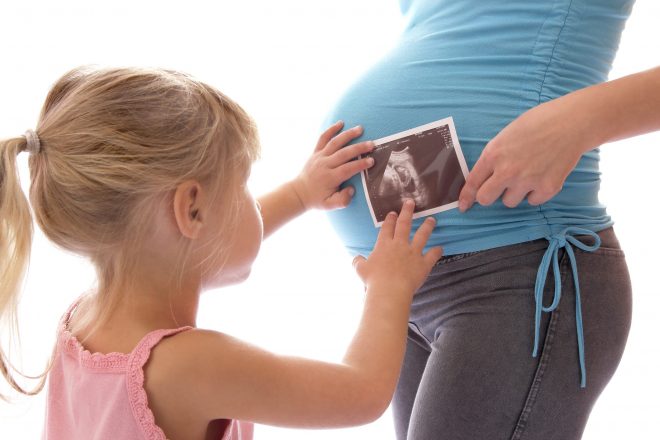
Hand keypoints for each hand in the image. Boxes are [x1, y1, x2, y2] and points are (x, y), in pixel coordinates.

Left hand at [291, 121, 374, 209]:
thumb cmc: (317, 199)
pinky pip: (322, 138)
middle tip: (372, 144)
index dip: (360, 164)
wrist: (299, 192)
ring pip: (335, 143)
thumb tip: (351, 189)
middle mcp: (325, 165)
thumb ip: (342, 201)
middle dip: (359, 148)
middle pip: (343, 153)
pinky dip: (331, 130)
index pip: (347, 169)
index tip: (371, 161)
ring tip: (360, 129)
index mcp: (330, 178)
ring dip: (348, 135)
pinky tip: (340, 123)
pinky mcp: (315, 152)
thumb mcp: (329, 205)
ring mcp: (319, 157)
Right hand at [352, 200, 442, 296]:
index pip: (387, 227)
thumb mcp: (360, 269)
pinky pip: (432, 256)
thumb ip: (358, 262)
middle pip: (404, 224)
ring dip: (427, 226)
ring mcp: (413, 253)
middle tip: (411, 202)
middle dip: (407, 212)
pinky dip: (437, 252)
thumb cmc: (373, 280)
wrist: (389, 290)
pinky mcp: (423, 264)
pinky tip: (440, 248)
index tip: (393, 212)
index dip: (390, 219)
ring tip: (432, 219)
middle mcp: (399, 245)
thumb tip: (356, 258)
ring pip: (422, 235)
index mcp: (383, 245)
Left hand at [458, 96, 592, 210]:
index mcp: (494, 154)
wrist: (571, 123)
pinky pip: (533, 201)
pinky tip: (542, 175)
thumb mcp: (506, 135)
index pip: (473, 182)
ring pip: (510, 202)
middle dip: (489, 196)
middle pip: (486, 199)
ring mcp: (527, 181)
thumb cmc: (538, 123)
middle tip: (498, 188)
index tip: (464, 206)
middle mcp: (507, 171)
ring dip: (514, 193)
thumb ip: (494, 156)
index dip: (466, 197)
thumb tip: (485, 176)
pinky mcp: (547, 188)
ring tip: (527, 174)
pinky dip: (536, 193)